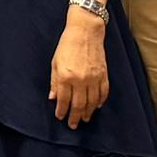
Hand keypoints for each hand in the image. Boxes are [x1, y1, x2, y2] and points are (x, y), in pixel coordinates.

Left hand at [48, 12, 110, 128]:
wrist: (85, 31)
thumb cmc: (67, 45)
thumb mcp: (55, 62)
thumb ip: (54, 82)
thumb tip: (53, 98)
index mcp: (66, 76)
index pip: (64, 100)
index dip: (62, 111)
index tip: (61, 117)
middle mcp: (80, 80)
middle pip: (79, 105)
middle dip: (75, 117)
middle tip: (73, 125)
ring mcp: (94, 78)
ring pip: (92, 102)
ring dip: (89, 112)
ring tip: (85, 119)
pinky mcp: (103, 74)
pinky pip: (103, 92)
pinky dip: (100, 101)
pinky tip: (97, 106)